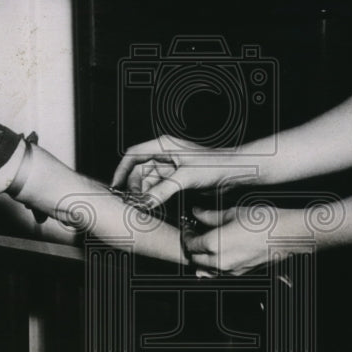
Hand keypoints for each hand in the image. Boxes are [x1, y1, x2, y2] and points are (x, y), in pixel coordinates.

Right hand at [111, 135, 257, 206]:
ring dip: (144, 192)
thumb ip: (163, 190)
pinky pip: (159, 187)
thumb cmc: (216, 165)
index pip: (133, 154)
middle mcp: (165, 154)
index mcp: (164, 145)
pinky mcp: (177, 178)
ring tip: (142, 205)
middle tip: (132, 201)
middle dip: (134, 185)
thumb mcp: (186, 177)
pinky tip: (152, 205)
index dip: (122, 169)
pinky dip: (154, 195)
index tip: (116, 185)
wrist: (236, 172)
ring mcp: (171, 166)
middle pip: (139, 169)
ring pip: (148, 180)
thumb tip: (145, 201)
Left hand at [184, 205, 300, 274]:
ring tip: (210, 240)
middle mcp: (220, 261)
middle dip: (193, 247)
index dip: (187, 234)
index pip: (190, 244)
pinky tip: (224, 248)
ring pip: (207, 267)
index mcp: (214, 244)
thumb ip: (210, 215)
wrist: (287, 234)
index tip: (189, 226)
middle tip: (196, 233)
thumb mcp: (234, 212)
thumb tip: (197, 212)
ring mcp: (231, 270)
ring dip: (204, 256)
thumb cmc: (264, 221)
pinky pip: (221, 270)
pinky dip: (217, 262)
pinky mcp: (242, 273)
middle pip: (195, 258)